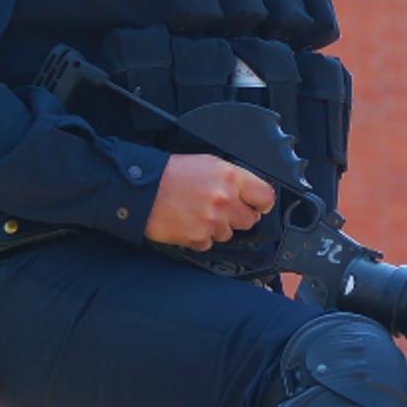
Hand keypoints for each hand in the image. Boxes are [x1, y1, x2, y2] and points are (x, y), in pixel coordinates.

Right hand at [143, 154, 275, 250]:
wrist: (141, 190)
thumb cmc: (170, 173)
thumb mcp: (206, 163)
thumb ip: (231, 177)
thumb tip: (248, 193)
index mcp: (230, 177)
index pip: (266, 196)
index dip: (262, 203)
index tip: (257, 206)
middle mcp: (225, 200)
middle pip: (249, 220)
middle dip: (237, 216)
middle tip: (220, 209)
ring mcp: (212, 221)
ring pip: (228, 233)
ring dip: (217, 227)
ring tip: (197, 213)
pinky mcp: (199, 238)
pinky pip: (209, 243)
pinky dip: (200, 237)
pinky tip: (187, 223)